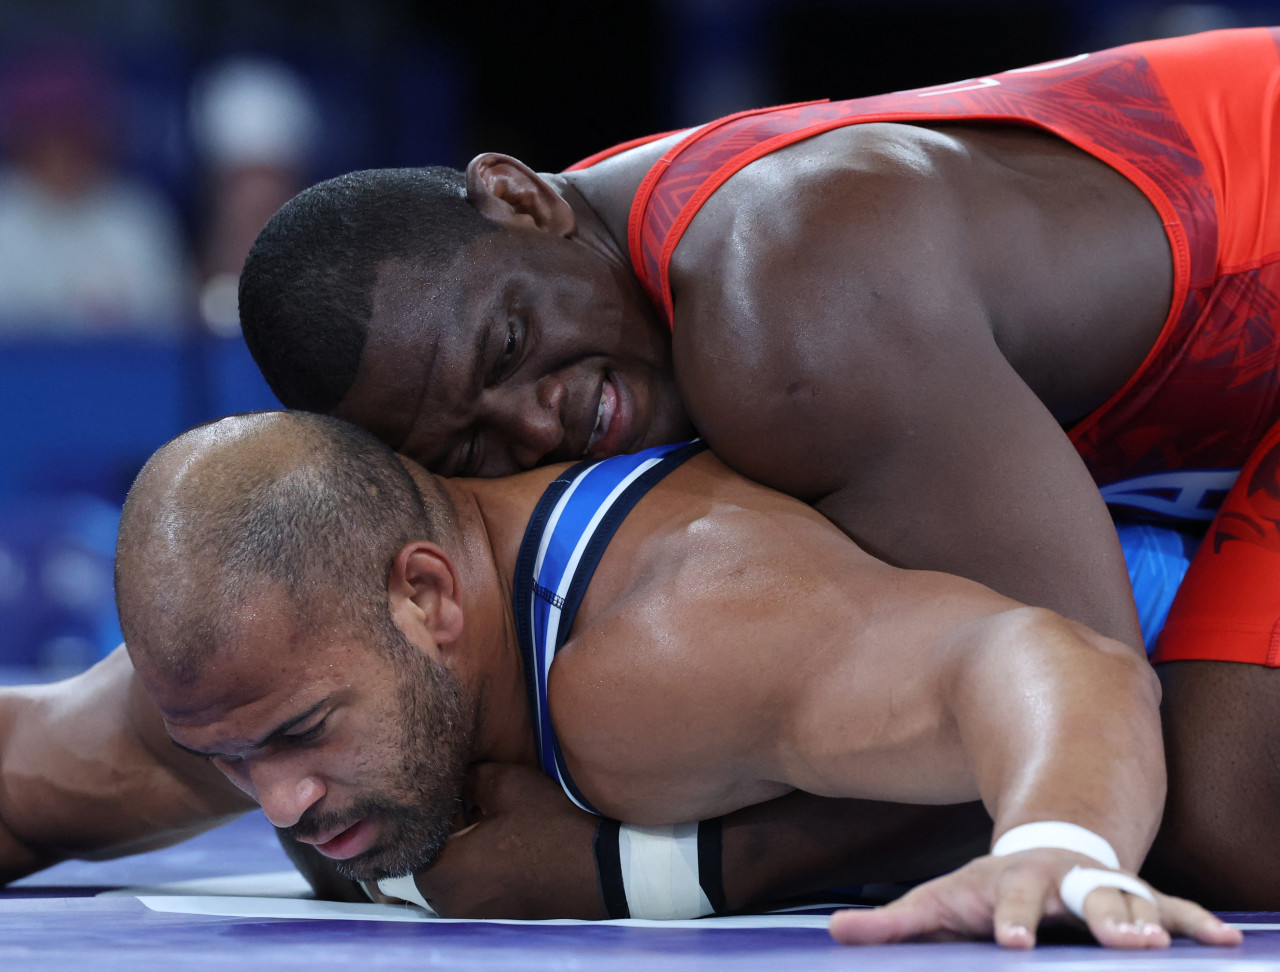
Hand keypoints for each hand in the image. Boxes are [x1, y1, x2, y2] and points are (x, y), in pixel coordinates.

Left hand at [410, 762, 606, 918]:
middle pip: (429, 865)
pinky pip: (472, 895)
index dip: (429, 818)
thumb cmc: (550, 827)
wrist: (601, 871)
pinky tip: (505, 852)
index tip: (451, 802)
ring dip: (462, 857)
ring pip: (450, 881)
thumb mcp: (507, 784)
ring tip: (490, 831)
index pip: (412, 844)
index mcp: (443, 871)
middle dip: (444, 838)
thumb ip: (468, 777)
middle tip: (470, 812)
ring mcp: (472, 919)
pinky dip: (479, 876)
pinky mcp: (494, 924)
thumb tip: (453, 777)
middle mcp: (449, 903)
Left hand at [828, 850, 1241, 948]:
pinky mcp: (1137, 899)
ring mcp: (1103, 888)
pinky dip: (1198, 923)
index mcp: (1015, 886)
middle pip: (1085, 898)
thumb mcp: (941, 901)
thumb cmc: (988, 891)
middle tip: (1123, 939)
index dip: (1012, 921)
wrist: (1045, 848)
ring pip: (1133, 901)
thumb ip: (894, 921)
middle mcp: (1064, 884)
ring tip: (1169, 942)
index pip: (1012, 904)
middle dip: (1104, 916)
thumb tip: (834, 933)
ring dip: (1152, 919)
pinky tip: (1227, 943)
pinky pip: (1173, 910)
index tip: (1014, 943)